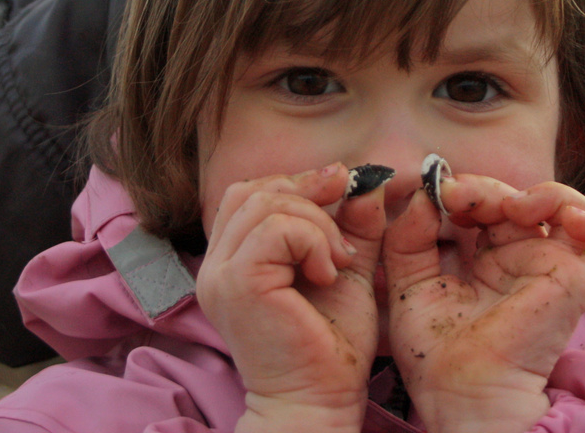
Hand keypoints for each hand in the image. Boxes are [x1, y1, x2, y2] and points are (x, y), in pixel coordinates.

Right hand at [196, 164, 386, 432]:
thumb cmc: (330, 348)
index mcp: (232, 261)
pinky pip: (275, 230)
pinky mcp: (238, 284)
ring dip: (317, 223)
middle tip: (345, 228)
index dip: (296, 182)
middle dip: (308, 193)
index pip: (249, 194)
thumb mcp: (344, 271)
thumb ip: (351, 227)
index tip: (342, 186)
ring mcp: (220, 275)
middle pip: (253, 191)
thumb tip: (367, 182)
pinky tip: (328, 274)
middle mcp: (216, 266)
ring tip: (339, 262)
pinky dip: (312, 240)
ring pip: (266, 204)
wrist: (318, 403)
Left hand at [383, 175, 584, 432]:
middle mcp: (522, 262)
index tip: (440, 195)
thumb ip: (408, 237)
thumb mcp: (408, 284)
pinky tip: (568, 219)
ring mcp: (552, 269)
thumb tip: (421, 194)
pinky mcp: (577, 283)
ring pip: (570, 208)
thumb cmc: (436, 356)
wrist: (462, 397)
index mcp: (488, 262)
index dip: (467, 191)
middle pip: (520, 201)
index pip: (488, 206)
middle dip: (489, 188)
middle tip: (459, 196)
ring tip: (514, 204)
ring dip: (545, 194)